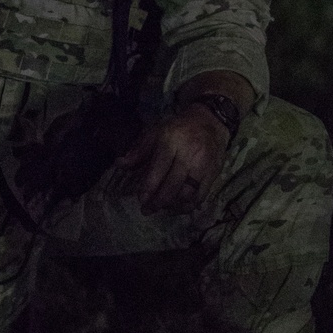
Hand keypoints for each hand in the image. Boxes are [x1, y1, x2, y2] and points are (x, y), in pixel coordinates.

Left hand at [110, 103, 230, 214]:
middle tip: (147, 210)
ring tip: (162, 209)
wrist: (210, 122)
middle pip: (173, 185)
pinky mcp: (213, 173)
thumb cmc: (178, 129)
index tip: (141, 199)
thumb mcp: (155, 133)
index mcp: (170, 142)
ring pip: (187, 193)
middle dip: (158, 201)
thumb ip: (139, 151)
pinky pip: (201, 195)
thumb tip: (120, 164)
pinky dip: (188, 206)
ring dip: (173, 206)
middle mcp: (188, 154)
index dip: (149, 187)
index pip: (158, 170)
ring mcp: (203, 165)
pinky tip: (178, 208)